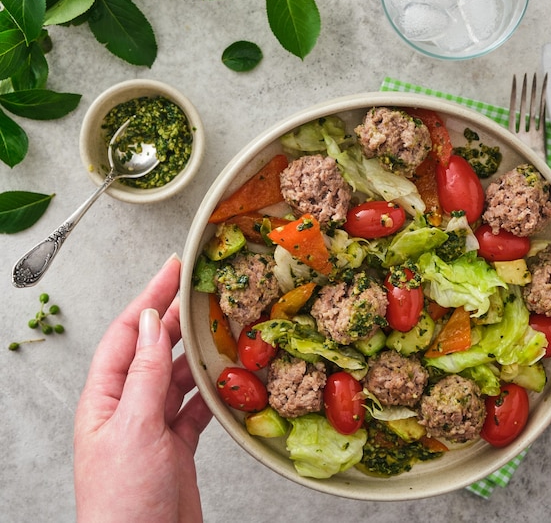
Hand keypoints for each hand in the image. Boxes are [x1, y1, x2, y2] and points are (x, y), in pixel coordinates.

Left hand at [74, 255, 212, 522]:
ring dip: (198, 352)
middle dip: (176, 317)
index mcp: (105, 398)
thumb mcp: (133, 428)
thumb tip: (153, 324)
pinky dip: (212, 389)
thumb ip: (145, 374)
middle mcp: (127, 405)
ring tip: (219, 327)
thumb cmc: (123, 503)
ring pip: (177, 374)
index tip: (172, 270)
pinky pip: (196, 404)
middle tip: (201, 289)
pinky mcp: (176, 442)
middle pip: (154, 348)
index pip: (129, 333)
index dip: (150, 297)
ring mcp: (153, 424)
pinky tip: (226, 377)